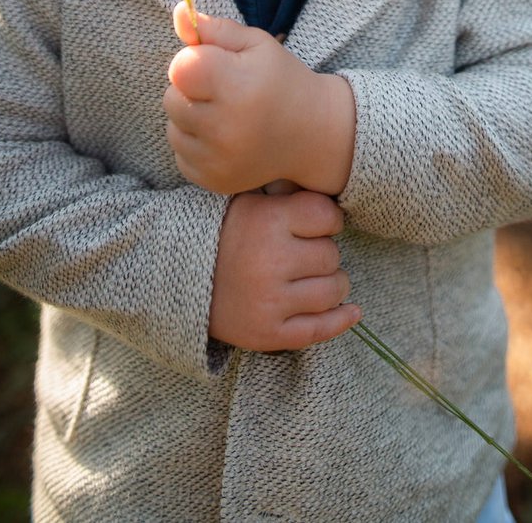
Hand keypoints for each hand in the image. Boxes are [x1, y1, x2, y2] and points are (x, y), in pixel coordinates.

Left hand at [165, 5, 355, 195]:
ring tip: (223, 113)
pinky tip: (222, 137)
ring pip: (172, 128)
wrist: (312, 133)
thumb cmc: (281, 80)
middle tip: (221, 89)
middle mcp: (226, 127)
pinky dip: (195, 144)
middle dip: (190, 89)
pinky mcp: (213, 180)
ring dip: (190, 117)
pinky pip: (180, 154)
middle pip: (171, 98)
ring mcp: (219, 159)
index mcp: (238, 86)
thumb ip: (215, 30)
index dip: (191, 61)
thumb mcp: (256, 45)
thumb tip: (178, 12)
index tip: (212, 64)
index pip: (180, 68)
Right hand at [210, 188, 360, 350]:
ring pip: (331, 291)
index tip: (319, 225)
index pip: (328, 216)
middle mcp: (270, 261)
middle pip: (331, 255)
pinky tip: (352, 312)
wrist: (179, 280)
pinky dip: (340, 320)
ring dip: (333, 284)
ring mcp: (269, 301)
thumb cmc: (226, 235)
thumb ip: (291, 196)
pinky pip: (318, 330)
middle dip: (324, 253)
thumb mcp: (253, 202)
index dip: (328, 220)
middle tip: (305, 254)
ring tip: (315, 278)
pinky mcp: (267, 334)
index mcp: (267, 221)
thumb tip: (335, 200)